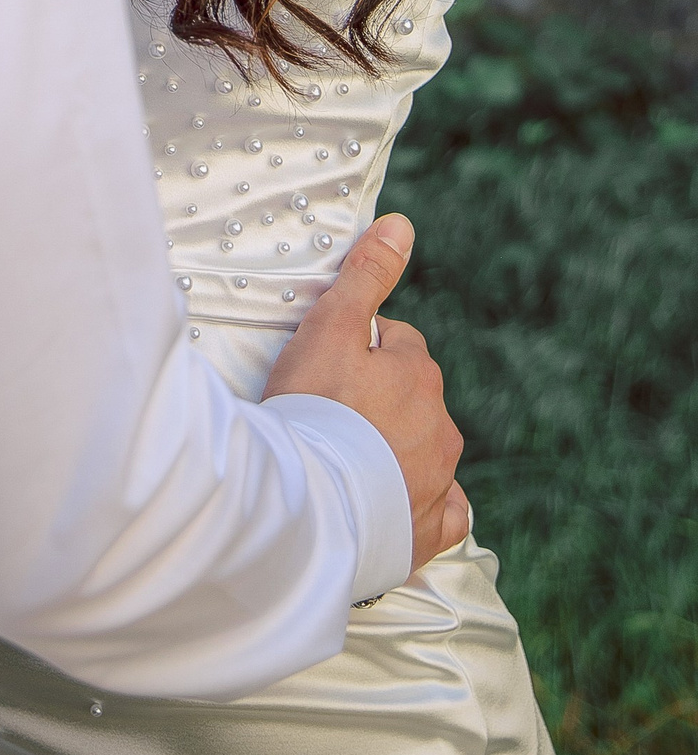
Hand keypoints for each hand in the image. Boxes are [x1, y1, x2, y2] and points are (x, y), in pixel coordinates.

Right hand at [264, 214, 468, 573]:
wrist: (311, 503)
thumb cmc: (314, 410)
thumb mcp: (331, 326)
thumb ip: (367, 275)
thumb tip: (402, 224)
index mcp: (420, 376)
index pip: (397, 344)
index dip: (360, 349)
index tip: (328, 366)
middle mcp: (442, 428)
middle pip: (413, 397)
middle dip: (381, 397)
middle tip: (330, 410)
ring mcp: (439, 482)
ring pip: (427, 449)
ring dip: (397, 446)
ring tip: (348, 455)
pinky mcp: (430, 530)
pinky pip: (444, 511)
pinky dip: (426, 501)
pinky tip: (397, 498)